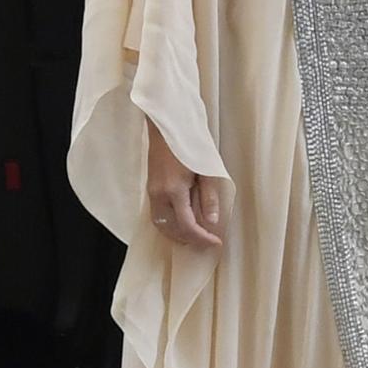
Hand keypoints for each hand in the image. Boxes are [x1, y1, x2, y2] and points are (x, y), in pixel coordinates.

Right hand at [147, 121, 223, 247]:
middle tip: (207, 242)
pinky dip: (169, 226)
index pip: (187, 225)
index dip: (202, 238)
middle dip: (190, 240)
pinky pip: (157, 216)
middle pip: (172, 230)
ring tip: (195, 237)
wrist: (168, 123)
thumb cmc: (191, 141)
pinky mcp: (150, 188)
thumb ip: (209, 196)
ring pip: (161, 225)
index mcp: (174, 190)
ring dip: (177, 235)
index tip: (216, 243)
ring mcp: (152, 192)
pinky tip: (181, 224)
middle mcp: (159, 195)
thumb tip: (212, 221)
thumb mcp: (207, 168)